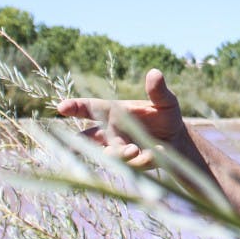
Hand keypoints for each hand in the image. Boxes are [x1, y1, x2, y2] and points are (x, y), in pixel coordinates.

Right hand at [57, 69, 185, 169]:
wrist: (178, 139)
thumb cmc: (165, 115)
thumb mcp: (165, 101)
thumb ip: (158, 91)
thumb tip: (155, 73)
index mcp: (112, 112)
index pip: (89, 108)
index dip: (75, 107)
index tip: (61, 107)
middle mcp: (110, 133)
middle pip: (87, 139)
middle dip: (74, 144)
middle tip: (67, 147)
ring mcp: (118, 150)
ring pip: (109, 154)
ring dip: (119, 153)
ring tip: (134, 150)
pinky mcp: (132, 165)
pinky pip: (132, 165)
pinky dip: (143, 160)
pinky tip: (156, 154)